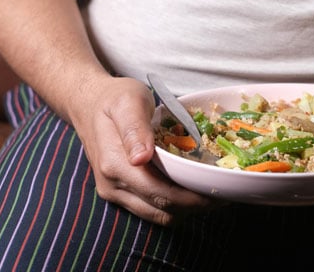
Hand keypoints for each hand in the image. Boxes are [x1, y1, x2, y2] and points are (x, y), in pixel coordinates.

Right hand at [68, 76, 222, 225]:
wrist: (88, 103)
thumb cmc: (114, 98)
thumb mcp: (127, 102)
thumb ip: (134, 128)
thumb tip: (141, 158)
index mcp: (115, 165)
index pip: (160, 194)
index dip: (192, 199)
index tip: (219, 192)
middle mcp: (113, 186)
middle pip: (162, 209)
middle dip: (196, 206)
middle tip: (225, 194)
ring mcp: (115, 193)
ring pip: (158, 214)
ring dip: (187, 210)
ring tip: (213, 194)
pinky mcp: (121, 194)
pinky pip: (152, 208)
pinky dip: (175, 205)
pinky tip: (193, 190)